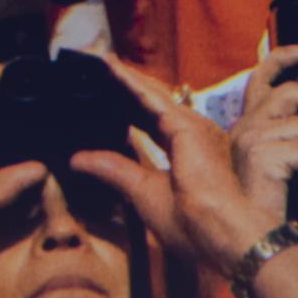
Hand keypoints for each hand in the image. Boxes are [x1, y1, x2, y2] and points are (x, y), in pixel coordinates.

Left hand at [71, 56, 273, 275]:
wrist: (219, 235)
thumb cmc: (192, 224)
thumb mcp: (142, 192)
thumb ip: (114, 170)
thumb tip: (79, 159)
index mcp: (186, 152)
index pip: (150, 123)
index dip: (129, 109)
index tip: (107, 99)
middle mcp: (192, 134)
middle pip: (152, 104)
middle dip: (127, 88)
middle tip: (100, 69)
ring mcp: (192, 127)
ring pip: (151, 94)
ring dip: (126, 78)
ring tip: (101, 62)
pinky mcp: (185, 125)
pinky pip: (150, 97)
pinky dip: (129, 81)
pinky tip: (110, 68)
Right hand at [229, 45, 297, 219]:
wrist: (258, 242)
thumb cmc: (274, 208)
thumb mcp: (286, 165)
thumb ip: (296, 138)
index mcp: (247, 127)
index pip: (259, 79)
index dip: (281, 58)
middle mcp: (244, 129)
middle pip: (292, 92)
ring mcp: (250, 141)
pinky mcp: (261, 156)